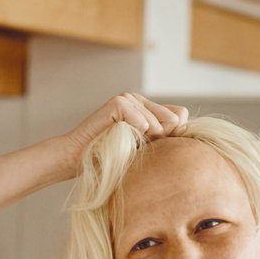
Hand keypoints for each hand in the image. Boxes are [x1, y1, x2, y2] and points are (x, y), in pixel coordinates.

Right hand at [63, 92, 188, 172]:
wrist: (75, 159)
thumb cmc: (107, 159)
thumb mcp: (142, 150)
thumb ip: (163, 138)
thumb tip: (184, 127)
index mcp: (146, 109)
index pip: (181, 116)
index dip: (173, 135)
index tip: (154, 148)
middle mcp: (138, 100)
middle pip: (174, 118)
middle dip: (161, 139)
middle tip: (137, 148)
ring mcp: (128, 98)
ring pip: (159, 123)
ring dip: (145, 141)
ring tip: (126, 146)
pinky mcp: (117, 102)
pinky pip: (142, 121)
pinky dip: (135, 134)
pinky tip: (121, 139)